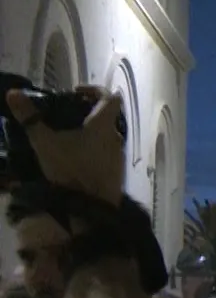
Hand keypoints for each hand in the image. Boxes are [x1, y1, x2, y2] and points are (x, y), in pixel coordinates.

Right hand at [6, 87, 124, 203]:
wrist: (89, 207)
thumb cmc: (69, 169)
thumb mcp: (44, 142)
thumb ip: (29, 117)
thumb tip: (14, 93)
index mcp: (103, 126)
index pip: (111, 97)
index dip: (96, 89)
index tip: (76, 91)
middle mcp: (116, 138)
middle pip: (108, 117)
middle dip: (89, 112)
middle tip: (66, 113)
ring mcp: (119, 156)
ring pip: (107, 136)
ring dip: (91, 131)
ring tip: (66, 134)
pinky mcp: (116, 172)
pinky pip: (106, 152)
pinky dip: (93, 147)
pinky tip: (75, 155)